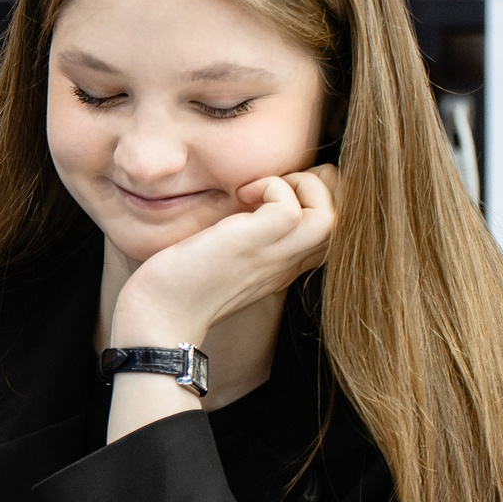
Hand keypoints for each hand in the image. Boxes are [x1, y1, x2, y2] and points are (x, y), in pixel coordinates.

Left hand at [111, 167, 339, 347]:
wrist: (159, 317)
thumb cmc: (181, 286)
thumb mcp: (227, 258)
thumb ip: (247, 237)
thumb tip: (245, 200)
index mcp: (284, 265)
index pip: (333, 230)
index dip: (319, 198)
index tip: (274, 192)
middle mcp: (287, 262)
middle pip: (343, 218)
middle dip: (320, 185)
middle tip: (273, 184)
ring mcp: (272, 255)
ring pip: (331, 213)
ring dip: (303, 185)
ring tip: (260, 189)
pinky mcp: (251, 244)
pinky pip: (290, 206)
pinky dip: (272, 186)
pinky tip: (241, 195)